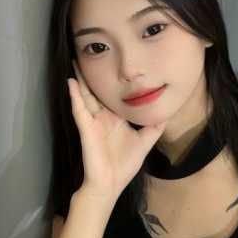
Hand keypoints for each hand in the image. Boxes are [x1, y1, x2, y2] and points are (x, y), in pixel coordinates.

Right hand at [67, 59, 167, 197]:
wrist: (109, 185)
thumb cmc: (124, 166)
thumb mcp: (145, 142)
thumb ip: (154, 127)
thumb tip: (166, 112)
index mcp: (116, 118)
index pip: (113, 95)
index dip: (112, 80)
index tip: (114, 61)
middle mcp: (103, 117)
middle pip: (97, 91)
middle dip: (93, 74)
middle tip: (90, 52)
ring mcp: (93, 122)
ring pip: (85, 95)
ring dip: (80, 78)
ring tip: (75, 60)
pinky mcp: (87, 129)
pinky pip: (79, 110)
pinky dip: (75, 96)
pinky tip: (71, 82)